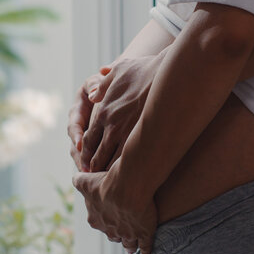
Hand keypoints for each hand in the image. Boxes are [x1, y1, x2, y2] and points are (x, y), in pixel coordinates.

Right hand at [67, 71, 109, 170]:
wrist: (131, 85)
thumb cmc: (118, 79)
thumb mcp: (107, 78)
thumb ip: (99, 84)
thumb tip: (95, 92)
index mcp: (81, 105)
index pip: (74, 121)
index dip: (76, 134)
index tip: (81, 144)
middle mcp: (82, 120)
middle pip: (76, 141)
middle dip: (80, 155)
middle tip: (85, 168)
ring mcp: (89, 131)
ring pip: (82, 151)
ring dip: (86, 163)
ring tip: (92, 176)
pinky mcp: (98, 141)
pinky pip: (94, 155)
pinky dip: (97, 164)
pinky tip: (104, 175)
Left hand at [72, 160, 157, 253]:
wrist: (126, 188)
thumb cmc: (106, 183)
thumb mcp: (87, 181)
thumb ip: (79, 180)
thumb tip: (76, 178)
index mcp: (95, 219)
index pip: (99, 223)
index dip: (104, 221)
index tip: (109, 218)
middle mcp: (110, 230)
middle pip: (113, 235)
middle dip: (116, 234)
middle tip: (121, 232)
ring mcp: (127, 234)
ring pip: (128, 243)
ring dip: (130, 245)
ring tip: (132, 248)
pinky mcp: (144, 233)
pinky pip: (145, 246)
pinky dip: (146, 251)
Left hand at [81, 52, 165, 171]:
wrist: (167, 73)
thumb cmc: (146, 69)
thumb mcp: (119, 70)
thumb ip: (103, 84)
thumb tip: (93, 94)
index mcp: (104, 111)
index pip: (89, 139)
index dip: (86, 153)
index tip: (86, 163)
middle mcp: (111, 125)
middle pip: (97, 154)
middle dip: (93, 168)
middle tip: (93, 180)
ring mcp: (127, 133)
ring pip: (111, 161)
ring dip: (107, 173)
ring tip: (107, 185)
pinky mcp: (142, 138)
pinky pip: (129, 160)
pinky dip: (125, 170)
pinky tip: (127, 178)